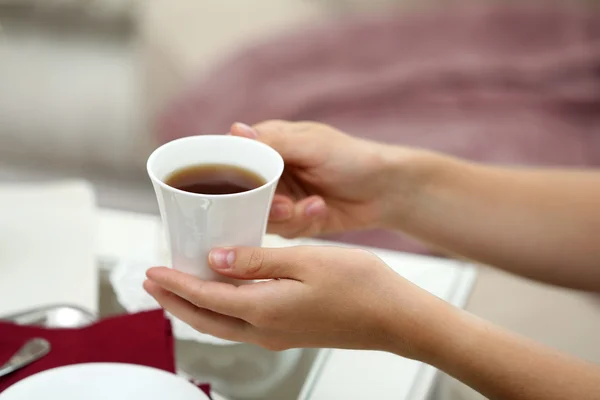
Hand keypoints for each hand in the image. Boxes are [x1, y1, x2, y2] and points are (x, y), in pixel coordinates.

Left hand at [143, 246, 442, 357]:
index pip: (205, 298)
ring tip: (177, 288)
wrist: (394, 316)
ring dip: (193, 306)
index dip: (175, 283)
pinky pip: (240, 324)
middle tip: (151, 283)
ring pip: (220, 325)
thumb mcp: (305, 260)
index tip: (152, 270)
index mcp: (265, 309)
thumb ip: (256, 261)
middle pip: (204, 320)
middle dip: (173, 301)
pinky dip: (219, 309)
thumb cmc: (359, 285)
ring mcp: (277, 335)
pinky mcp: (288, 333)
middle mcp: (265, 329)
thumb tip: (217, 259)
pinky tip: (223, 292)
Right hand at [230, 121, 419, 237]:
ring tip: (313, 206)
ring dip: (288, 215)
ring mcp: (279, 199)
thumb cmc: (351, 157)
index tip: (240, 190)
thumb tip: (235, 130)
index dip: (228, 176)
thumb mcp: (311, 145)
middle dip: (265, 204)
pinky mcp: (293, 222)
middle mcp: (267, 173)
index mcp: (267, 145)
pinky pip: (283, 231)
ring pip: (261, 217)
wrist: (385, 190)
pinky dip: (303, 222)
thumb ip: (272, 143)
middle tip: (286, 206)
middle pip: (241, 195)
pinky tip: (321, 210)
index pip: (231, 159)